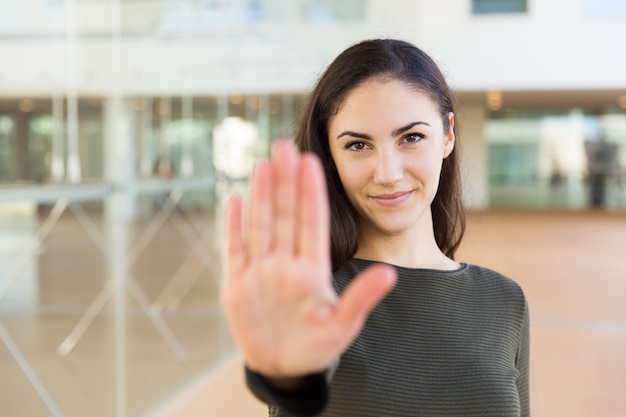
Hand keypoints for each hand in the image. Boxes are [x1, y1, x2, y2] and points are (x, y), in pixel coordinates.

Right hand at [221, 140, 395, 377]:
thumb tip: (391, 273)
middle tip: (286, 146)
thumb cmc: (316, 348)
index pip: (312, 223)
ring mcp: (260, 270)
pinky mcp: (237, 283)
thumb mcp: (342, 326)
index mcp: (312, 270)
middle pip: (285, 215)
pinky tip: (235, 199)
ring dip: (261, 194)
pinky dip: (233, 225)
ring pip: (261, 224)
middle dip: (286, 181)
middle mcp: (286, 263)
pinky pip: (234, 248)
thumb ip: (362, 298)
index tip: (313, 163)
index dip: (311, 193)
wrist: (282, 366)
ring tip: (264, 163)